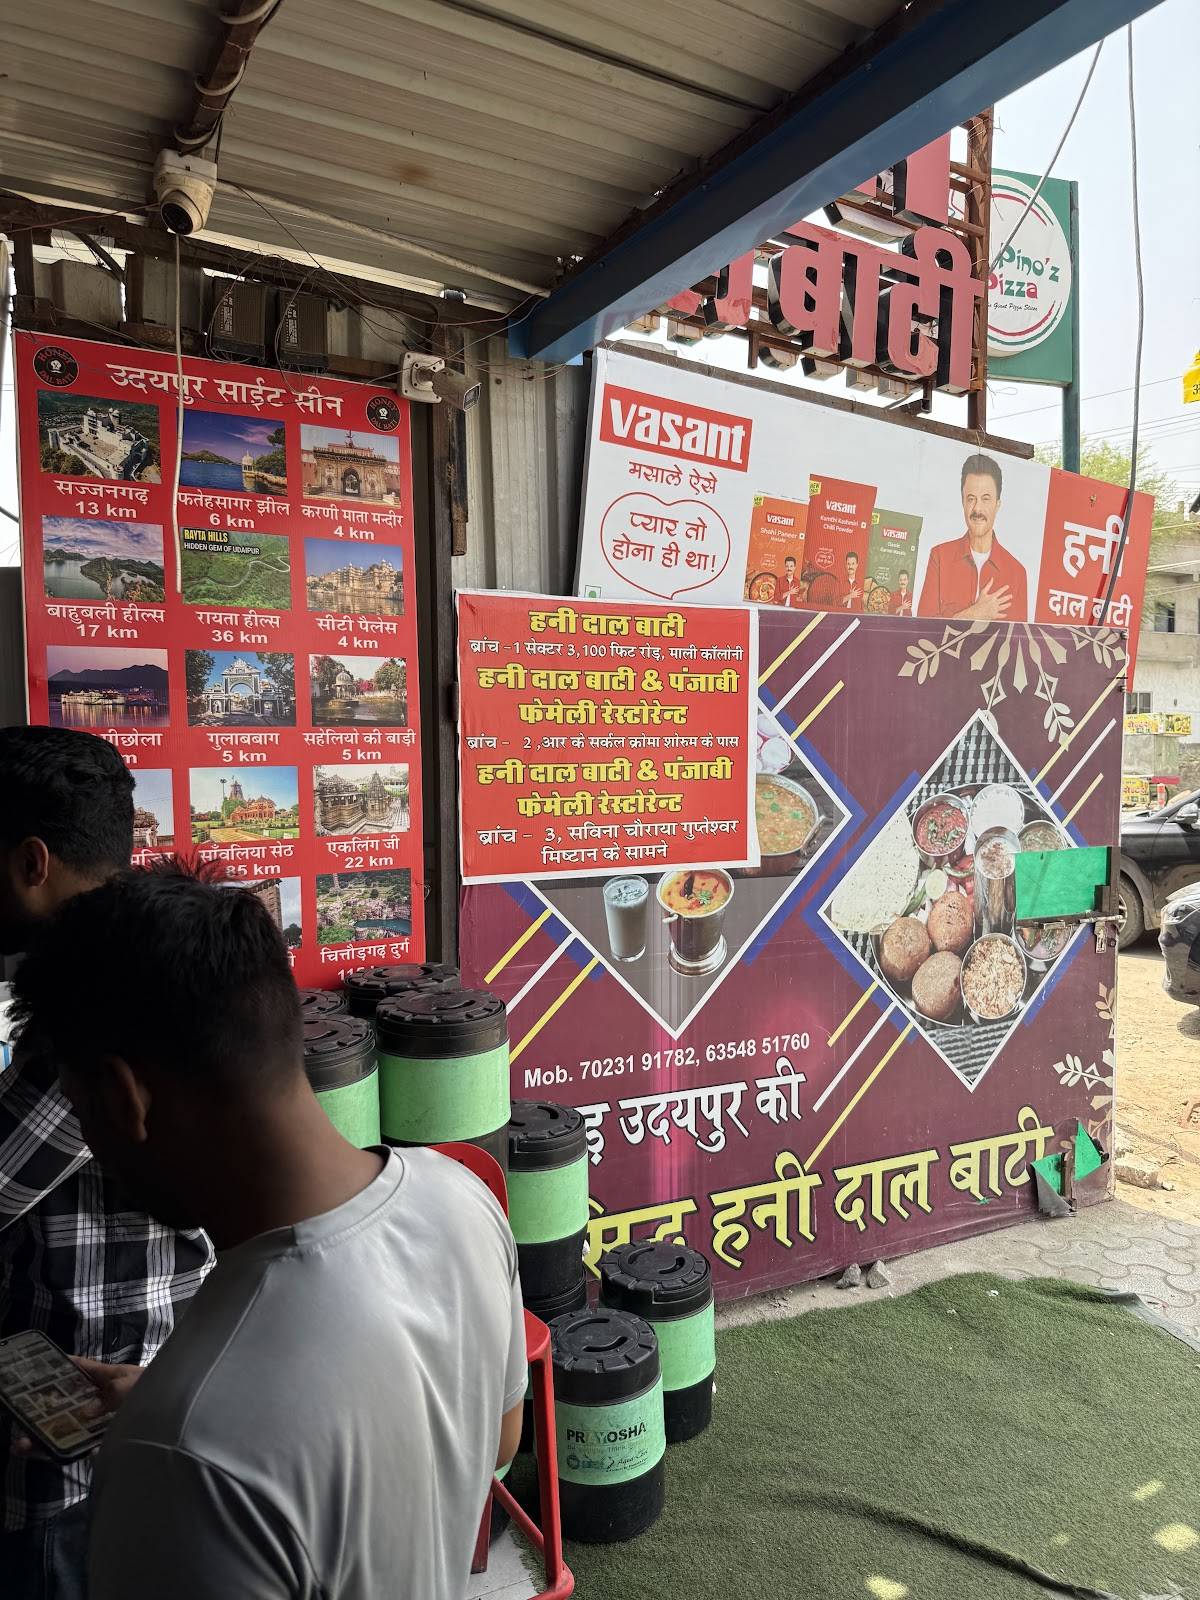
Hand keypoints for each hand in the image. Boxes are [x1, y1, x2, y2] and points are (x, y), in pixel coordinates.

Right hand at [9, 1358, 141, 1457]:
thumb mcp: (134, 1384)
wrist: (173, 1414)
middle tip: (19, 1418)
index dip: (61, 1366)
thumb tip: (88, 1411)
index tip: (38, 1369)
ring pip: (67, 1426)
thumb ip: (114, 1392)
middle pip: (66, 1402)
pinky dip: (62, 1451)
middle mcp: (97, 1399)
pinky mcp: (102, 1439)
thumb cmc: (154, 1389)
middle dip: (43, 1410)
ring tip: (21, 1444)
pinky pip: (78, 1445)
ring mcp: (98, 1420)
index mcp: (105, 1377)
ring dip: (45, 1436)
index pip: (80, 1368)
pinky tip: (45, 1454)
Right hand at [962, 580, 1010, 620]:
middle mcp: (995, 603)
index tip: (1007, 587)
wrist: (976, 612)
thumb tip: (992, 579)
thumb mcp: (983, 592)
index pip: (1000, 591)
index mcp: (993, 597)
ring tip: (1009, 604)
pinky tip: (1005, 614)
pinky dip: (1003, 615)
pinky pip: (1000, 615)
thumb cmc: (978, 603)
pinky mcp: (995, 615)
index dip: (1004, 588)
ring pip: (1003, 606)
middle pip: (1003, 599)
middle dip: (1008, 597)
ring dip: (1007, 605)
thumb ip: (988, 585)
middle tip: (1010, 596)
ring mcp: (996, 609)